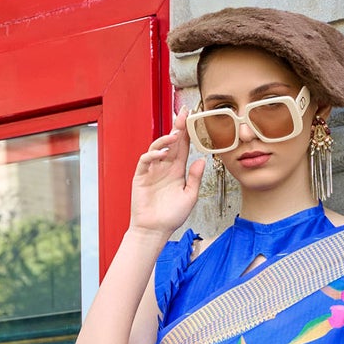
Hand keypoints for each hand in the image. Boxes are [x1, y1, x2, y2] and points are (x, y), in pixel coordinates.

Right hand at [129, 107, 204, 239]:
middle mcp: (164, 167)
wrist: (154, 230)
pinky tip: (162, 154)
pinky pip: (145, 160)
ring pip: (157, 148)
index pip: (183, 147)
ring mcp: (152, 171)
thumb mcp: (189, 196)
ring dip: (165, 140)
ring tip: (175, 136)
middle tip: (183, 113)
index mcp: (177, 170)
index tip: (192, 118)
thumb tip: (202, 160)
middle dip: (177, 127)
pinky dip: (153, 154)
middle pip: (171, 142)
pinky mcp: (141, 176)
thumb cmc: (171, 216)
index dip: (187, 132)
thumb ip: (195, 178)